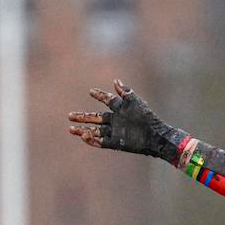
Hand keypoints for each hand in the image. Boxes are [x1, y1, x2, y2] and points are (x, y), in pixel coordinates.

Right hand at [67, 80, 185, 162]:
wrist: (155, 136)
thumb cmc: (147, 117)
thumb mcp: (135, 102)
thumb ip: (125, 92)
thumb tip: (115, 81)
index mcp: (121, 109)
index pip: (107, 101)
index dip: (100, 96)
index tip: (91, 91)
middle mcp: (116, 121)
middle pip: (95, 118)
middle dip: (82, 117)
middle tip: (69, 115)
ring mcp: (115, 133)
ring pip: (95, 131)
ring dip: (83, 129)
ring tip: (70, 129)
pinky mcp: (116, 143)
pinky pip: (101, 142)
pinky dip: (92, 140)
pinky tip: (83, 136)